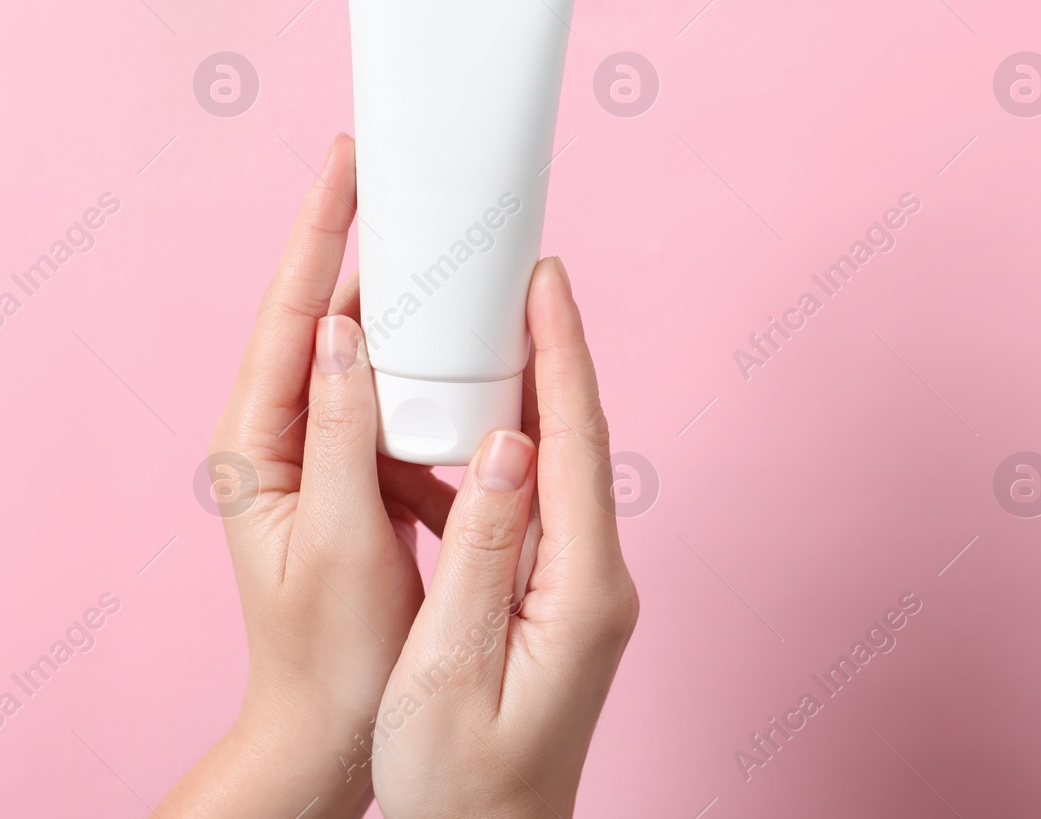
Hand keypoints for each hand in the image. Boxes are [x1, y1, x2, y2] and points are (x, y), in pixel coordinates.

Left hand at [157, 134, 456, 818]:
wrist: (330, 729)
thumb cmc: (328, 651)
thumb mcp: (337, 538)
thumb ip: (341, 432)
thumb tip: (343, 330)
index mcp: (254, 443)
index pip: (286, 314)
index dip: (316, 232)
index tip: (345, 162)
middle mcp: (279, 437)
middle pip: (321, 320)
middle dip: (359, 249)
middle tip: (397, 178)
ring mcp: (318, 455)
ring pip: (365, 362)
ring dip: (405, 320)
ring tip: (441, 263)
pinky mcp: (356, 478)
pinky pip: (395, 410)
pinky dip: (431, 389)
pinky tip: (465, 374)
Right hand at [369, 257, 639, 818]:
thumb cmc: (460, 783)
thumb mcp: (450, 668)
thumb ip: (481, 551)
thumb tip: (506, 443)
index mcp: (581, 588)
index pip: (578, 442)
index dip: (563, 351)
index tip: (546, 276)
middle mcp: (596, 578)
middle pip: (577, 439)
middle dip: (552, 350)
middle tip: (519, 273)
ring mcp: (577, 588)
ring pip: (552, 466)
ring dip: (520, 396)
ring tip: (476, 333)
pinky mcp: (551, 600)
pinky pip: (526, 506)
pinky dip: (490, 460)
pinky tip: (444, 443)